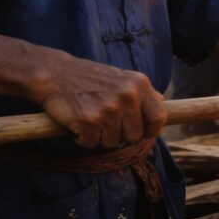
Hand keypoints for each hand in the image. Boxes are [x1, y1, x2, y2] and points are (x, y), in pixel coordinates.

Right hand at [32, 56, 166, 148]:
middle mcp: (127, 96)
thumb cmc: (89, 78)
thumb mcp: (122, 78)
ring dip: (100, 136)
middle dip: (120, 135)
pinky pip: (92, 144)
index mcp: (139, 84)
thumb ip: (142, 92)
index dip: (152, 130)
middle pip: (135, 136)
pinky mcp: (89, 121)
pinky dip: (83, 139)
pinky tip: (78, 123)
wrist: (55, 74)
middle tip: (106, 122)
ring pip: (113, 142)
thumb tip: (163, 102)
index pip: (159, 117)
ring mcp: (109, 109)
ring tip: (91, 118)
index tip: (143, 132)